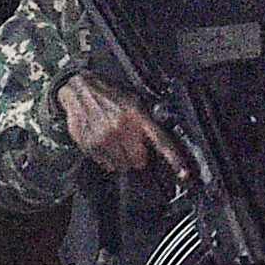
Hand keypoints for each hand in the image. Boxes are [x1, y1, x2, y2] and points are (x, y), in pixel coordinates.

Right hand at [57, 77, 183, 176]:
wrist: (80, 90)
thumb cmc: (109, 96)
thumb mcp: (134, 103)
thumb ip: (146, 123)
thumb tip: (156, 144)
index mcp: (138, 116)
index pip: (161, 142)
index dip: (175, 160)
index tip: (184, 174)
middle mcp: (122, 129)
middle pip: (139, 161)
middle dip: (137, 157)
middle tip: (130, 145)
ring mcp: (106, 139)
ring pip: (122, 165)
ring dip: (121, 159)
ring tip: (115, 142)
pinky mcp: (91, 146)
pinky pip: (106, 164)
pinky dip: (107, 158)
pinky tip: (103, 142)